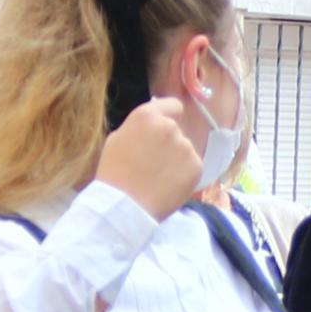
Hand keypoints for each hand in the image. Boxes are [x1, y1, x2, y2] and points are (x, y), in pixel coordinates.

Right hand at [96, 98, 204, 218]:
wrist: (125, 205)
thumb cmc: (114, 173)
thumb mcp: (118, 139)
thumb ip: (139, 127)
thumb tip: (153, 125)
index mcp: (147, 116)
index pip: (173, 106)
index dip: (169, 117)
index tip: (165, 130)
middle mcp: (170, 127)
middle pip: (177, 131)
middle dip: (169, 143)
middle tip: (154, 163)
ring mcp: (185, 146)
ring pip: (185, 150)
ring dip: (177, 160)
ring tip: (159, 178)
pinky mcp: (196, 166)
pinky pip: (193, 167)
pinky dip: (185, 175)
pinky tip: (169, 186)